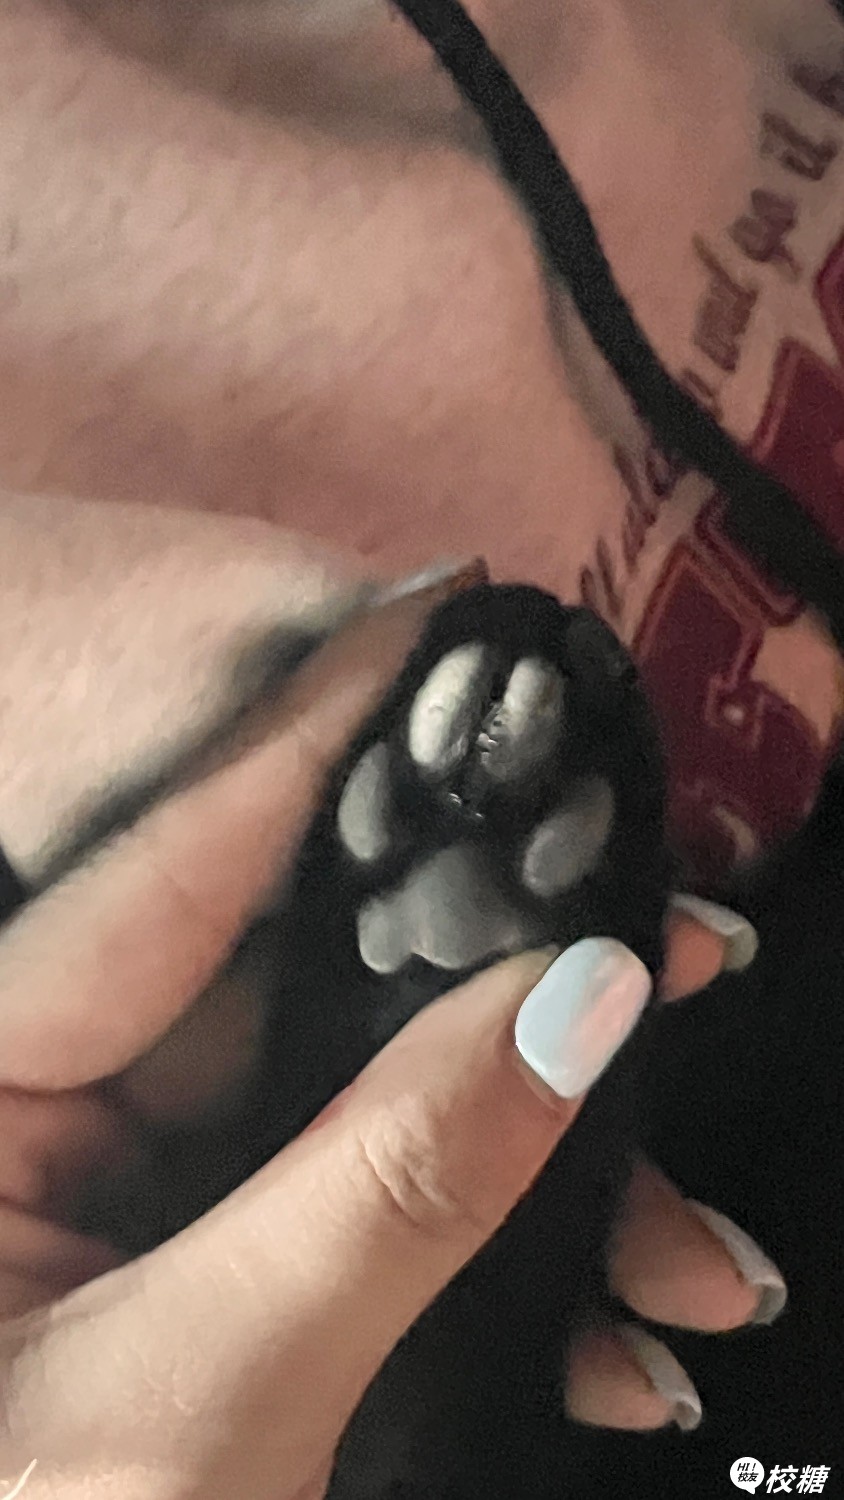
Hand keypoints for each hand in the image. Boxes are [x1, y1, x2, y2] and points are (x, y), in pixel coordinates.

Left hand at [0, 578, 782, 1498]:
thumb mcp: (202, 1403)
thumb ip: (394, 1189)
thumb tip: (572, 1003)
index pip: (181, 858)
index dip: (321, 722)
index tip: (440, 607)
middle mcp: (63, 1094)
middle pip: (294, 955)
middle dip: (482, 936)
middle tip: (649, 906)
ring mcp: (135, 1170)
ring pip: (348, 1069)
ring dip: (514, 1090)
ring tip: (674, 1079)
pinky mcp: (194, 1240)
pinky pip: (349, 1169)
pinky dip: (475, 1197)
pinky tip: (600, 1259)